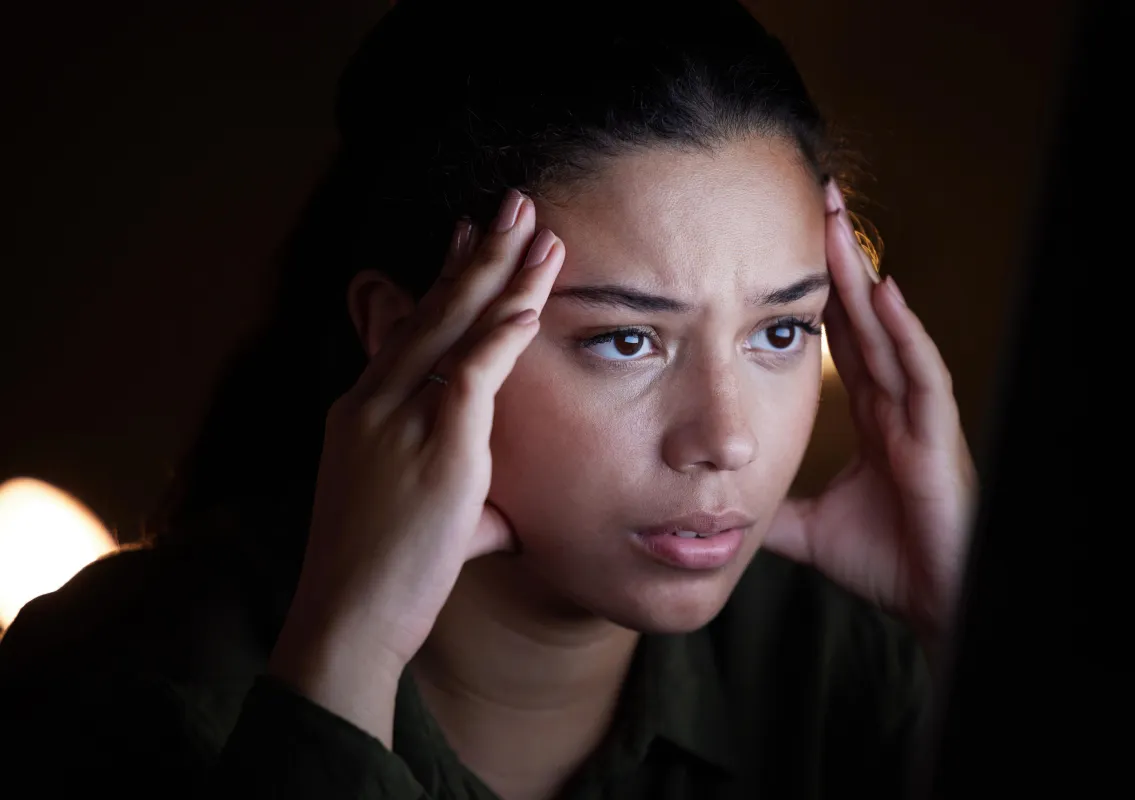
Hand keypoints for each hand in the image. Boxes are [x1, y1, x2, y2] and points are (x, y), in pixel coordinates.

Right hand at [269, 190, 564, 741]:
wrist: (346, 618)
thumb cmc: (383, 579)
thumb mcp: (422, 522)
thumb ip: (465, 504)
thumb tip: (502, 519)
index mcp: (366, 410)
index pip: (411, 326)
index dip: (445, 277)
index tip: (469, 234)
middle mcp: (375, 402)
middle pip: (434, 309)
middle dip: (479, 252)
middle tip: (513, 203)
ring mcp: (398, 420)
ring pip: (454, 328)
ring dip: (501, 274)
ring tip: (537, 227)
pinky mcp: (432, 448)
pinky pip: (469, 375)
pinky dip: (501, 336)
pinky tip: (529, 303)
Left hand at [764, 181, 976, 647]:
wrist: (938, 602)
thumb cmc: (888, 562)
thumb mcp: (807, 526)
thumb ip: (768, 506)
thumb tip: (716, 502)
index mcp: (870, 415)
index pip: (838, 339)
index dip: (814, 294)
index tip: (784, 248)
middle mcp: (895, 403)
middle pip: (861, 318)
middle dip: (837, 261)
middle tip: (813, 201)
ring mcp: (919, 414)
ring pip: (888, 331)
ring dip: (863, 278)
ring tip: (839, 225)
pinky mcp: (937, 437)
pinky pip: (921, 375)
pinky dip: (904, 333)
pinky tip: (884, 293)